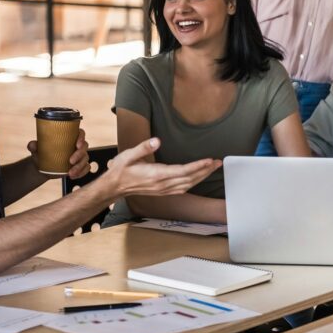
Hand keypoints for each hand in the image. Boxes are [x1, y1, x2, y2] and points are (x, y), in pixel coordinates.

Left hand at [26, 129, 89, 177]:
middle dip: (80, 154)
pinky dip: (82, 172)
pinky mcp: (80, 165)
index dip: (81, 138)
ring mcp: (80, 156)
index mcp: (69, 137)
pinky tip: (73, 176)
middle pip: (85, 146)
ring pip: (85, 159)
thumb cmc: (42, 154)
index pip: (80, 133)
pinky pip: (86, 168)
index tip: (77, 144)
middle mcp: (76, 145)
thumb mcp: (37, 150)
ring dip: (80, 166)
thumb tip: (32, 144)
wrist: (43, 166)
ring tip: (70, 172)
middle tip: (71, 161)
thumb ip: (33, 146)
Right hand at [107, 138, 221, 196]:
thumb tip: (157, 140)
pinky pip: (182, 189)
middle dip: (205, 171)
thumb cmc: (121, 169)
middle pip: (189, 178)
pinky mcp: (162, 191)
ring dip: (202, 177)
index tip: (209, 160)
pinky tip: (199, 178)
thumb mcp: (129, 155)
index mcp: (156, 175)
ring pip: (188, 184)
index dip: (198, 166)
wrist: (114, 187)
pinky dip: (193, 183)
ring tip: (213, 168)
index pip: (183, 171)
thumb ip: (144, 147)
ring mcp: (163, 190)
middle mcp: (162, 184)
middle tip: (218, 162)